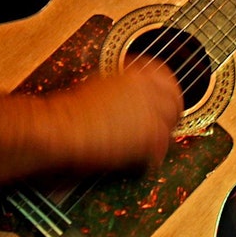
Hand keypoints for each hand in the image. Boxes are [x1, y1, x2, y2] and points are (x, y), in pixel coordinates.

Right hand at [54, 65, 183, 171]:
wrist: (60, 128)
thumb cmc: (69, 110)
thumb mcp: (100, 84)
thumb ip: (122, 87)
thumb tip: (127, 96)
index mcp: (137, 74)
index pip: (167, 79)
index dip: (166, 93)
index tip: (163, 101)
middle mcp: (149, 90)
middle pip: (175, 102)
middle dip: (169, 115)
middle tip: (159, 129)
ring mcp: (152, 113)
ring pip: (170, 127)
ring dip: (159, 138)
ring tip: (145, 148)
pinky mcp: (150, 137)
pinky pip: (160, 151)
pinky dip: (149, 159)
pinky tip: (135, 162)